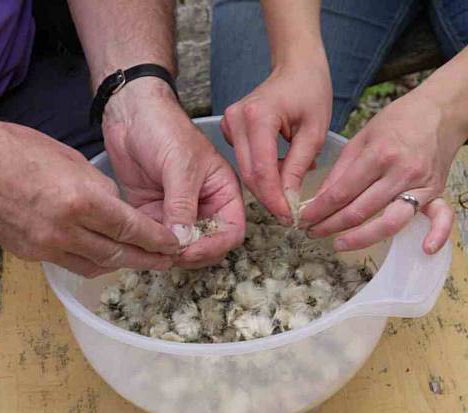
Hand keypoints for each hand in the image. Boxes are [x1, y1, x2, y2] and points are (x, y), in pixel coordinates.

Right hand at [0, 119, 179, 276]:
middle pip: (117, 255)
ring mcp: (44, 246)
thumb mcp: (71, 160)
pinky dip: (89, 261)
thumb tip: (116, 210)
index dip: (157, 241)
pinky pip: (68, 263)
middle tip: (165, 262)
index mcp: (80, 201)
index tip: (173, 245)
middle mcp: (64, 230)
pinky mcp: (28, 254)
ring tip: (137, 261)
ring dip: (119, 265)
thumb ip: (99, 190)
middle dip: (146, 260)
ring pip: (94, 266)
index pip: (131, 229)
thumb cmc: (18, 150)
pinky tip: (99, 255)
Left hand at [102, 78, 244, 267]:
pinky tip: (139, 245)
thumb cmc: (164, 128)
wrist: (130, 113)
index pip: (231, 231)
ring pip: (181, 247)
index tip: (190, 251)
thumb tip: (183, 242)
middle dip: (191, 254)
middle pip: (207, 245)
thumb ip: (182, 205)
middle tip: (168, 253)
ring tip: (152, 250)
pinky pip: (155, 239)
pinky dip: (149, 246)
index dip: (214, 246)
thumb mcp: (180, 166)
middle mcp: (204, 205)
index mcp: (222, 192)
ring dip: (168, 253)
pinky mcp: (153, 213)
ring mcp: (177, 212)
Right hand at [220, 54, 331, 223]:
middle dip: (269, 197)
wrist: (295, 65)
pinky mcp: (229, 128)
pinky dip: (261, 172)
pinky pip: (244, 160)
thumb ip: (298, 167)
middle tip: (288, 215)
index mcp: (258, 116)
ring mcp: (229, 123)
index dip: (275, 198)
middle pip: (250, 173)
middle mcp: (236, 119)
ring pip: (245, 170)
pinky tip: (279, 174)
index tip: (288, 217)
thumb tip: (289, 201)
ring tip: (288, 196)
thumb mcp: (314, 132)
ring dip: (266, 187)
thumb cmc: (310, 91)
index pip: (263, 170)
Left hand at [301, 89, 458, 253]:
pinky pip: (442, 217)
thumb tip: (319, 200)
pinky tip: (425, 249)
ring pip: (390, 221)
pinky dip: (437, 234)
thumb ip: (340, 171)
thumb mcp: (361, 137)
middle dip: (330, 225)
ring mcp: (421, 185)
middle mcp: (401, 172)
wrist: (440, 109)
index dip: (319, 210)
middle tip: (311, 232)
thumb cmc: (398, 120)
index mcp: (379, 155)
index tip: (303, 218)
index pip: (341, 192)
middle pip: (360, 210)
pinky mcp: (438, 191)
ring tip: (338, 243)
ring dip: (361, 238)